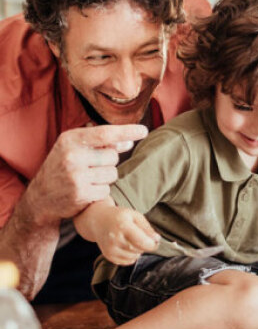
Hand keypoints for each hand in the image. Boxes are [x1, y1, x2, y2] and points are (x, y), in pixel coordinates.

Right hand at [25, 124, 147, 224]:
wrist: (41, 197)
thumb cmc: (62, 168)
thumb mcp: (75, 149)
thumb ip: (101, 143)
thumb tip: (129, 141)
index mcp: (69, 140)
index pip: (105, 133)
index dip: (127, 131)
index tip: (144, 130)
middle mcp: (71, 156)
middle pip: (113, 156)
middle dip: (109, 162)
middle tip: (91, 167)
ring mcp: (76, 176)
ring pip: (112, 174)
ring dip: (106, 178)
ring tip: (88, 178)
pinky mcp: (81, 194)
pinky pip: (107, 190)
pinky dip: (101, 191)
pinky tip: (87, 190)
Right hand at [95, 206, 159, 264]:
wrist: (99, 221)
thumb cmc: (120, 217)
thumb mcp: (135, 216)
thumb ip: (147, 228)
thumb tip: (156, 239)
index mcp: (123, 226)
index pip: (142, 242)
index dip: (152, 244)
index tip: (155, 241)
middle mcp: (115, 239)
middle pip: (138, 250)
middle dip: (144, 246)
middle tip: (141, 238)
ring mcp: (110, 249)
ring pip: (134, 257)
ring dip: (137, 251)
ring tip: (132, 240)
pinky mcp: (108, 256)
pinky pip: (127, 262)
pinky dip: (130, 256)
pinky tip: (126, 246)